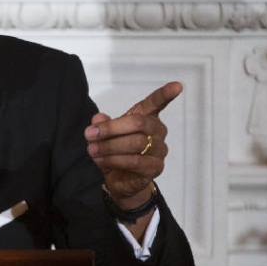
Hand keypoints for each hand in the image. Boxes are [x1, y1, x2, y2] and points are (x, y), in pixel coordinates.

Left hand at [84, 82, 183, 209]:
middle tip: (89, 134)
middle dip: (111, 128)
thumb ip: (102, 124)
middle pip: (138, 123)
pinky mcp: (155, 168)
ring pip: (136, 143)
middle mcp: (158, 132)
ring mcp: (159, 150)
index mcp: (147, 118)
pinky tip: (101, 160)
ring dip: (109, 146)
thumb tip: (98, 119)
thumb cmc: (116, 152)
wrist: (120, 180)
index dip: (166, 94)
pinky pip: (135, 162)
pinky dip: (114, 160)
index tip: (177, 85)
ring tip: (92, 149)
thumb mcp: (105, 136)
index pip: (156, 103)